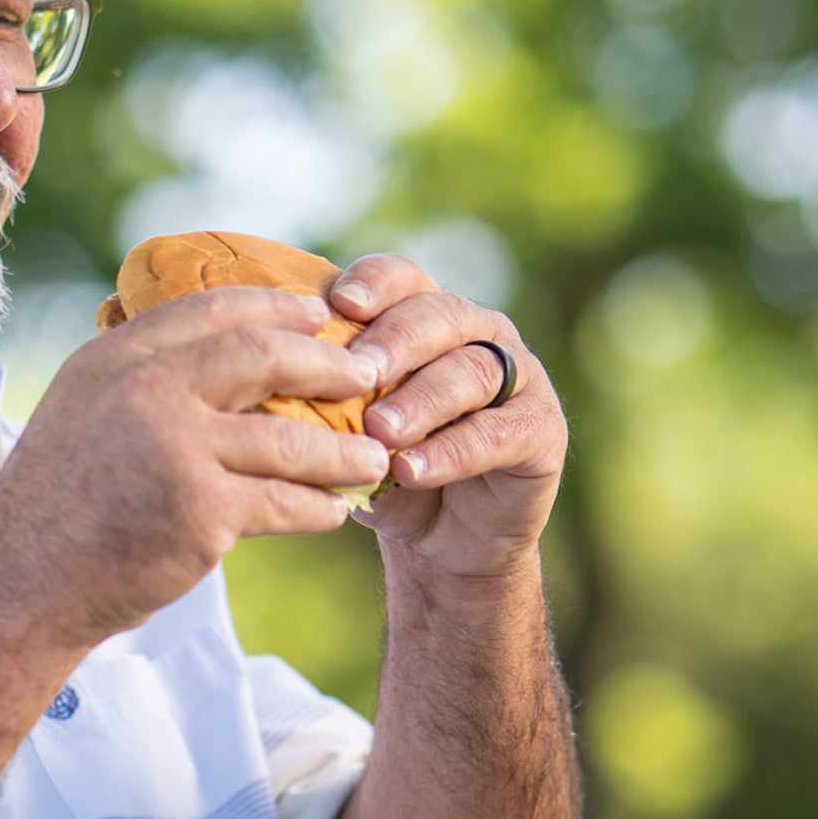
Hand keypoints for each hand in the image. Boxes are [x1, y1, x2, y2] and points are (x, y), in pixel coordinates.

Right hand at [0, 286, 392, 645]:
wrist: (18, 586)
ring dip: (340, 452)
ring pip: (287, 437)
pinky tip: (335, 512)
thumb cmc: (54, 508)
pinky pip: (283, 502)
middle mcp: (144, 390)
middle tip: (366, 374)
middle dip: (325, 363)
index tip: (317, 313)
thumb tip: (215, 360)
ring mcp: (174, 448)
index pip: (210, 308)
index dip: (273, 306)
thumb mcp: (80, 415)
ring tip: (372, 460)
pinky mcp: (199, 510)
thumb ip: (139, 382)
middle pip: (261, 354)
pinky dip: (317, 508)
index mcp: (113, 359)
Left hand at [330, 255, 566, 578]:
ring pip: (470, 372)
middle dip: (395, 341)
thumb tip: (275, 374)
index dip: (375, 283)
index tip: (339, 304)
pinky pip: (496, 433)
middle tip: (358, 372)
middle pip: (440, 316)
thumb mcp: (351, 428)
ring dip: (420, 401)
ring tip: (380, 432)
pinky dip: (450, 452)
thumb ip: (329, 393)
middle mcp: (479, 334)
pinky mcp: (542, 429)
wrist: (441, 540)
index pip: (403, 278)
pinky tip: (410, 471)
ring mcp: (519, 378)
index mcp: (428, 316)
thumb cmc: (387, 466)